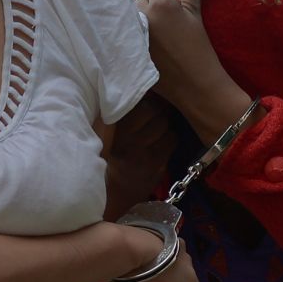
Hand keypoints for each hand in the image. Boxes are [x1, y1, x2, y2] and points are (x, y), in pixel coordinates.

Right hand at [103, 95, 176, 219]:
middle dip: (157, 112)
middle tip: (153, 118)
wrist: (116, 191)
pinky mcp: (154, 163)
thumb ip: (123, 115)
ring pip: (164, 124)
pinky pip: (171, 140)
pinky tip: (161, 145)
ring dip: (164, 126)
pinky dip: (170, 140)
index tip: (146, 101)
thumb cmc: (114, 156)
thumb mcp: (111, 134)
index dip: (146, 100)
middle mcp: (125, 138)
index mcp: (112, 128)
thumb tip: (144, 91)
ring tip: (156, 132)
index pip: (137, 103)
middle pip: (153, 110)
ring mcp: (141, 151)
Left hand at [135, 0, 227, 107]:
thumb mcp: (195, 15)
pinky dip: (128, 37)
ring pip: (128, 15)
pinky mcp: (125, 50)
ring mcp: (131, 34)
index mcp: (160, 4)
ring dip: (137, 22)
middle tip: (164, 28)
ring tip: (154, 38)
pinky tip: (141, 47)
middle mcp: (142, 15)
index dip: (165, 0)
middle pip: (139, 0)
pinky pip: (121, 34)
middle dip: (149, 10)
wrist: (195, 85)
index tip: (173, 16)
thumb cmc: (199, 49)